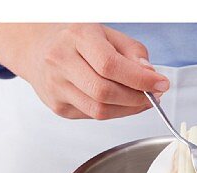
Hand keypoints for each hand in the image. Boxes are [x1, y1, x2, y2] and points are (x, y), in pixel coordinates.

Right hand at [0, 23, 167, 119]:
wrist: (36, 49)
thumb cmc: (73, 38)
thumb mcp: (104, 32)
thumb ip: (130, 51)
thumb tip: (149, 74)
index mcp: (77, 37)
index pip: (111, 65)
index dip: (138, 79)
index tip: (160, 84)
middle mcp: (63, 63)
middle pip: (104, 92)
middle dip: (135, 99)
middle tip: (153, 97)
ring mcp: (57, 88)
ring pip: (99, 110)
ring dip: (126, 110)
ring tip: (141, 102)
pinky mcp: (58, 108)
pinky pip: (91, 115)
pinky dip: (113, 112)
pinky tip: (121, 104)